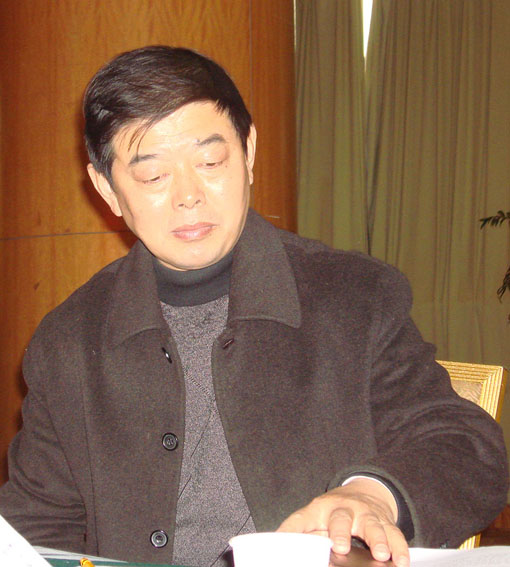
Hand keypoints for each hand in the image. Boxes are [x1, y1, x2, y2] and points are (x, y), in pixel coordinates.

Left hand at [276, 478, 409, 566]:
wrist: (363, 493)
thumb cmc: (332, 512)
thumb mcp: (312, 516)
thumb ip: (296, 530)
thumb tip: (276, 545)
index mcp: (321, 509)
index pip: (306, 518)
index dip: (301, 528)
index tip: (305, 541)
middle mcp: (345, 509)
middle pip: (343, 518)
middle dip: (342, 531)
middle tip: (341, 546)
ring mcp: (366, 515)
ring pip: (373, 525)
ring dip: (378, 539)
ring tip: (382, 554)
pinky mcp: (385, 522)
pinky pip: (395, 534)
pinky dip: (399, 548)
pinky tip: (401, 561)